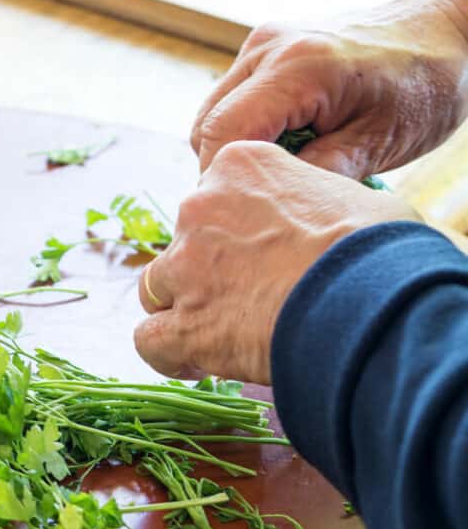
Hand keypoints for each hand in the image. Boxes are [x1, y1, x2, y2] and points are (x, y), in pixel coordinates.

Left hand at [134, 142, 419, 383]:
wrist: (369, 297)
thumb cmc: (378, 247)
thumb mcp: (350, 197)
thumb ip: (312, 205)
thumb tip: (321, 233)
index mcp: (239, 165)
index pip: (218, 194)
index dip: (237, 230)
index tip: (263, 255)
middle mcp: (199, 207)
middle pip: (185, 241)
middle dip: (208, 269)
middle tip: (251, 297)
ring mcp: (184, 266)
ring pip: (157, 287)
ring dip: (183, 307)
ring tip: (222, 332)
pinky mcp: (183, 324)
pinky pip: (150, 340)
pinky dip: (169, 353)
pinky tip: (197, 363)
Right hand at [191, 0, 467, 179]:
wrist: (441, 31)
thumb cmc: (423, 87)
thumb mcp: (381, 143)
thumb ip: (319, 174)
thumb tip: (265, 205)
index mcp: (299, 69)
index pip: (223, 136)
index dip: (223, 181)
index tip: (246, 213)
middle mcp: (269, 48)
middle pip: (206, 127)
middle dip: (224, 170)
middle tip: (260, 202)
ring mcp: (261, 43)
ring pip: (210, 115)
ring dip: (231, 151)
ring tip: (274, 173)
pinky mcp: (262, 48)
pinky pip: (228, 101)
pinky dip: (243, 130)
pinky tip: (280, 146)